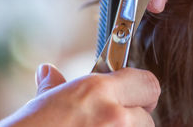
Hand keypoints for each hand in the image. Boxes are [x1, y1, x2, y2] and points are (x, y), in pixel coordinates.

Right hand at [0, 64, 159, 126]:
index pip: (149, 83)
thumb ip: (56, 85)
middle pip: (147, 116)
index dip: (142, 90)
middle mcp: (114, 115)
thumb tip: (48, 71)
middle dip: (133, 119)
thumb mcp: (44, 103)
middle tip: (111, 121)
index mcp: (98, 90)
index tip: (134, 96)